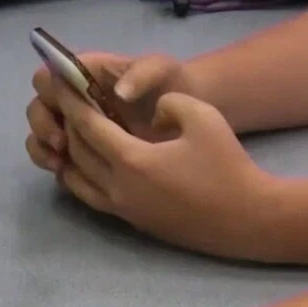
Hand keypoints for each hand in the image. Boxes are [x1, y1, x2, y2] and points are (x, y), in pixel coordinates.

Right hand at [26, 52, 195, 172]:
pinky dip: (57, 170)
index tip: (65, 109)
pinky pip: (57, 163)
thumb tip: (120, 93)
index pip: (47, 78)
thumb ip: (142, 73)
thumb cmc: (169, 83)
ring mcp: (73, 130)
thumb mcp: (161, 69)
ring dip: (42, 151)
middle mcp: (71, 102)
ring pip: (40, 139)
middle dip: (42, 127)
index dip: (49, 92)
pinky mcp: (81, 155)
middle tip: (61, 144)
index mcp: (81, 75)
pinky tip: (70, 176)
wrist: (188, 114)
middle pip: (37, 111)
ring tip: (60, 164)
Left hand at [53, 86, 283, 261]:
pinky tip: (85, 164)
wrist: (246, 219)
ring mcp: (123, 209)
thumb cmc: (227, 166)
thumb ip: (169, 103)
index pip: (87, 126)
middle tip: (68, 104)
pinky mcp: (132, 221)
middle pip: (77, 152)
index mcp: (132, 160)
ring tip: (73, 131)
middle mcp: (118, 187)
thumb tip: (152, 111)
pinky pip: (90, 196)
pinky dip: (79, 177)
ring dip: (70, 153)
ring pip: (77, 179)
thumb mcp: (203, 115)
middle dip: (68, 124)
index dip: (71, 103)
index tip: (61, 85)